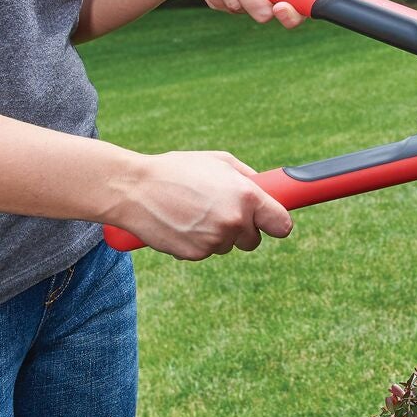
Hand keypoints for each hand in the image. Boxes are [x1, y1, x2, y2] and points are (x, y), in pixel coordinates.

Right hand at [114, 150, 293, 259]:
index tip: (273, 223)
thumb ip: (247, 178)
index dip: (278, 223)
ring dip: (217, 234)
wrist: (135, 189)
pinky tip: (181, 222)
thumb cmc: (178, 170)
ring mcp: (214, 241)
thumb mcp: (218, 161)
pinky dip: (197, 241)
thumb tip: (266, 191)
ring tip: (193, 211)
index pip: (282, 224)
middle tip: (222, 211)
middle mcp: (234, 222)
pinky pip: (205, 251)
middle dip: (243, 229)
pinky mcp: (195, 255)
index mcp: (246, 196)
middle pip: (254, 240)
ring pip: (227, 246)